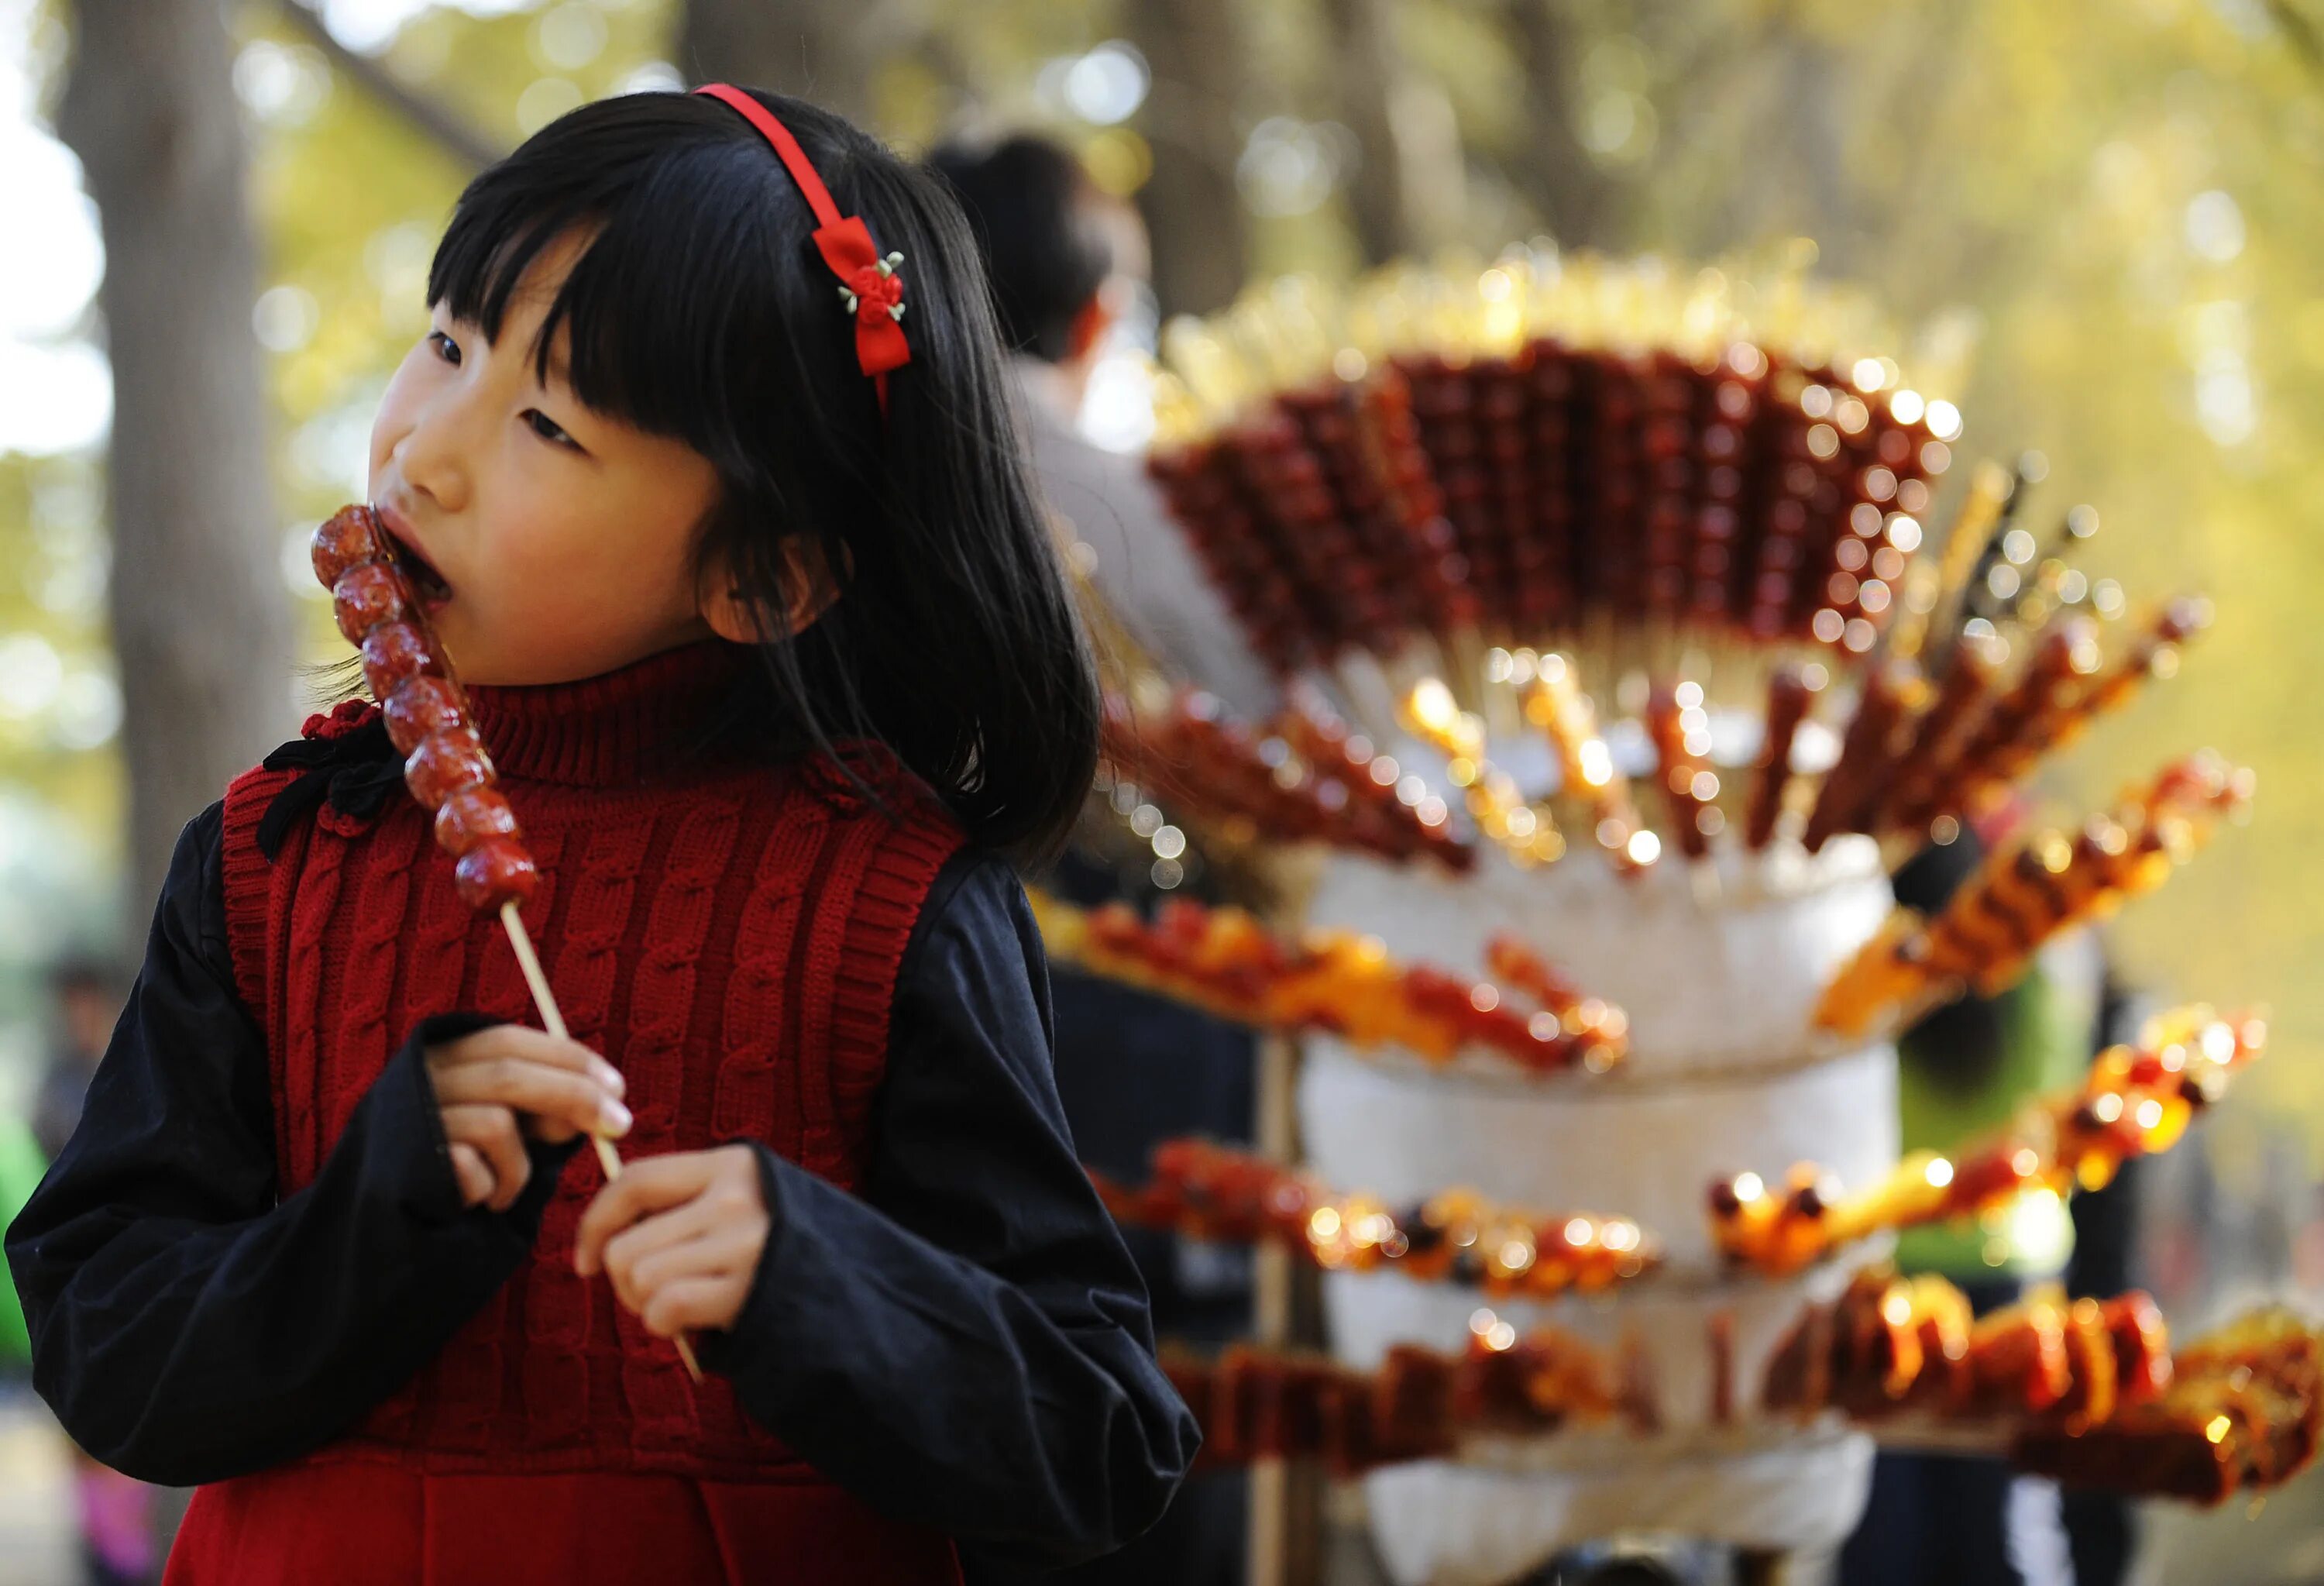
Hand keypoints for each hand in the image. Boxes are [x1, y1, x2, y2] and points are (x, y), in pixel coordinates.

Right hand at [424, 1024, 629, 1211]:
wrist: (395, 1223)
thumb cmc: (463, 1164)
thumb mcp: (509, 1126)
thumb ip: (546, 1107)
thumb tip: (602, 1103)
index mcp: (445, 1056)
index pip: (509, 1041)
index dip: (567, 1059)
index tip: (616, 1087)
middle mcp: (422, 1078)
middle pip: (508, 1074)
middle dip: (574, 1096)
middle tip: (620, 1126)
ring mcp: (411, 1119)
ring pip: (496, 1124)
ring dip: (519, 1166)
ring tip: (508, 1188)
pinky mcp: (406, 1162)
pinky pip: (473, 1169)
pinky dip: (492, 1190)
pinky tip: (480, 1201)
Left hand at [574, 1145, 768, 1337]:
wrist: (857, 1297)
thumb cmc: (783, 1258)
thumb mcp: (744, 1207)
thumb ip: (690, 1204)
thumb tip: (604, 1231)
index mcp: (733, 1164)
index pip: (635, 1181)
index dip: (594, 1223)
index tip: (583, 1261)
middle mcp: (736, 1196)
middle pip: (625, 1245)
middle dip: (625, 1284)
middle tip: (657, 1298)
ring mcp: (745, 1241)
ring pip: (639, 1276)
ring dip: (646, 1307)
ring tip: (682, 1310)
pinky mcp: (749, 1287)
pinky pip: (665, 1305)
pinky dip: (665, 1325)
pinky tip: (692, 1326)